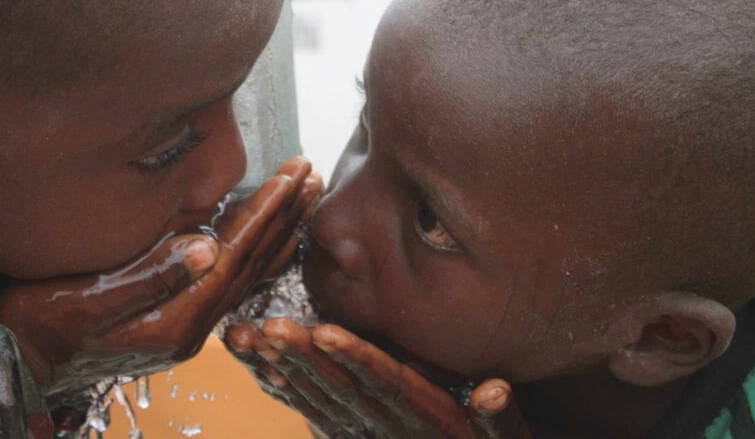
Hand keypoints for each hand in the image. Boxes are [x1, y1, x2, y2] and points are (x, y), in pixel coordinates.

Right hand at [0, 157, 322, 395]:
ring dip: (277, 232)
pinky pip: (231, 281)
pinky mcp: (175, 318)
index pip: (236, 257)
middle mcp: (190, 326)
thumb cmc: (40, 326)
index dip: (267, 214)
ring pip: (247, 273)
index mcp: (175, 320)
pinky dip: (255, 252)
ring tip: (302, 196)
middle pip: (252, 265)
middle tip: (311, 174)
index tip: (293, 176)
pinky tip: (266, 234)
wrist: (15, 363)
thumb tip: (207, 247)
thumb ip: (150, 276)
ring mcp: (185, 325)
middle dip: (284, 217)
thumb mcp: (87, 300)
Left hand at [225, 319, 532, 438]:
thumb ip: (499, 419)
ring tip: (254, 336)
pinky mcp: (352, 434)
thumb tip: (495, 391)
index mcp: (427, 421)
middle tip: (271, 327)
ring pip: (321, 398)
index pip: (388, 385)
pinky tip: (259, 361)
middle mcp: (390, 429)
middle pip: (344, 388)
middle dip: (306, 357)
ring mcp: (367, 434)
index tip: (328, 333)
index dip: (358, 358)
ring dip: (286, 368)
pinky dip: (285, 386)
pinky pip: (312, 410)